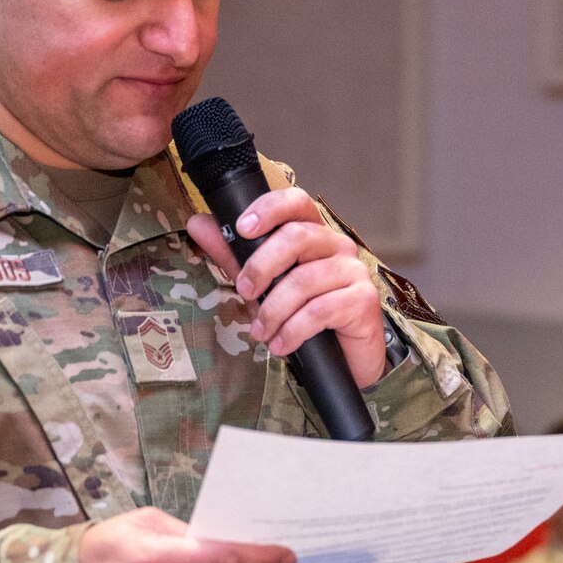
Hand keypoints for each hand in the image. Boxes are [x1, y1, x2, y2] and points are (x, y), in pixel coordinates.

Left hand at [187, 190, 387, 386]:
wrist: (345, 359)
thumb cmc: (305, 317)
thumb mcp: (264, 285)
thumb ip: (234, 256)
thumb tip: (198, 224)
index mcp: (315, 235)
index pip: (297, 202)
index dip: (269, 209)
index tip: (242, 228)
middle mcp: (338, 246)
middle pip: (297, 237)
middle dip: (261, 266)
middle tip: (243, 291)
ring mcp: (354, 272)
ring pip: (304, 280)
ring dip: (273, 310)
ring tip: (260, 332)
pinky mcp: (364, 301)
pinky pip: (320, 310)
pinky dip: (293, 331)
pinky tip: (281, 344)